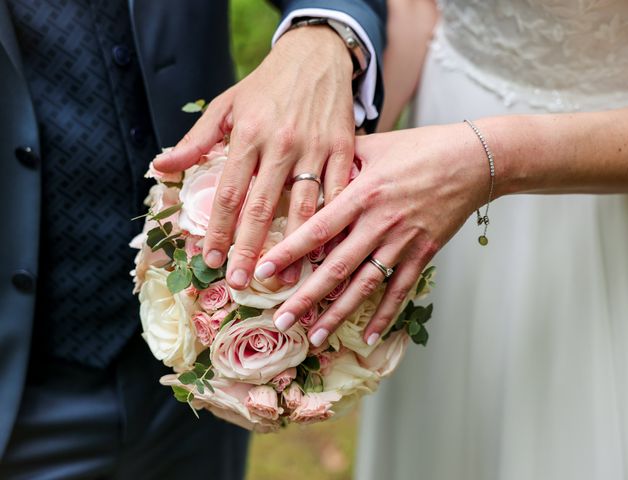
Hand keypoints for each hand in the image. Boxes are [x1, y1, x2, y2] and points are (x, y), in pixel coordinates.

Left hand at [153, 25, 354, 288]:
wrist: (316, 56)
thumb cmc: (267, 84)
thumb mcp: (226, 104)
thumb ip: (196, 140)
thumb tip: (161, 166)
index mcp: (247, 135)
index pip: (228, 193)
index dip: (218, 230)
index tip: (212, 260)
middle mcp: (281, 144)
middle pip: (261, 207)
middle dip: (249, 249)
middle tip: (241, 282)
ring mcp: (315, 148)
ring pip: (303, 207)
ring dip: (293, 248)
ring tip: (285, 280)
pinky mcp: (344, 149)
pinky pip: (337, 194)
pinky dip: (331, 224)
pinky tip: (325, 250)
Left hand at [254, 124, 490, 345]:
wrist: (475, 160)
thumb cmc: (422, 147)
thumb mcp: (376, 144)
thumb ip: (341, 161)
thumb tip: (311, 169)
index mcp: (363, 193)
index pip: (318, 229)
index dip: (288, 252)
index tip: (263, 272)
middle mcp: (380, 222)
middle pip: (337, 267)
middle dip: (306, 297)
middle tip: (280, 321)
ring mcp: (403, 242)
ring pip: (365, 285)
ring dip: (339, 314)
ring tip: (314, 338)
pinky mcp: (424, 253)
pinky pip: (401, 289)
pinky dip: (385, 314)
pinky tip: (368, 335)